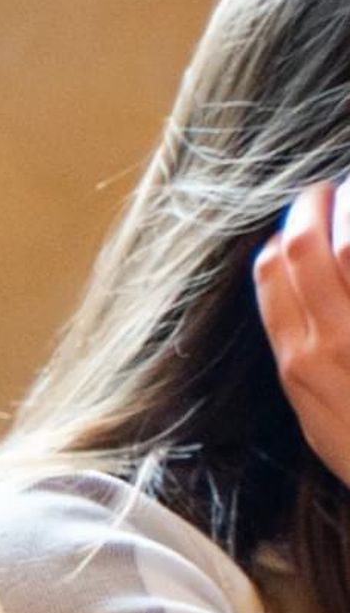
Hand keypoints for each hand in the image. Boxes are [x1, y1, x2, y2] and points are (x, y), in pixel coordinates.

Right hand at [255, 182, 349, 484]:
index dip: (288, 232)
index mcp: (299, 364)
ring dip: (346, 208)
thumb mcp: (325, 424)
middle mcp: (327, 344)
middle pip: (301, 247)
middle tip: (333, 188)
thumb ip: (309, 372)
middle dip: (316, 205)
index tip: (308, 215)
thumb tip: (299, 328)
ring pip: (343, 246)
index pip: (271, 271)